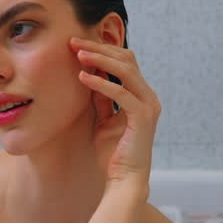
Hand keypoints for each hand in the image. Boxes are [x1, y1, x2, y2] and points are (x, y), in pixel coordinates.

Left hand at [70, 37, 160, 186]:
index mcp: (141, 96)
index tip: (76, 45)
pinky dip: (101, 83)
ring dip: (100, 59)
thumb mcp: (103, 120)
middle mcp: (148, 97)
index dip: (101, 50)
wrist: (124, 180)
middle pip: (126, 59)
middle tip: (73, 42)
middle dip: (99, 48)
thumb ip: (101, 99)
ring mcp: (148, 106)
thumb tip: (90, 76)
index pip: (124, 62)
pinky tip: (82, 77)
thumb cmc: (113, 153)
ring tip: (77, 54)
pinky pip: (121, 93)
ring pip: (126, 70)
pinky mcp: (142, 118)